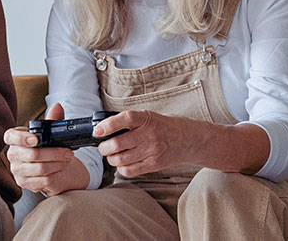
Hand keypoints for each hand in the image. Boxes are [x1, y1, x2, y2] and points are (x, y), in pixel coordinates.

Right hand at [3, 103, 90, 195]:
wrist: (51, 167)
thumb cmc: (47, 147)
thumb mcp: (50, 133)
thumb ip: (53, 119)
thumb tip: (58, 107)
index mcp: (14, 139)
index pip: (10, 137)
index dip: (22, 138)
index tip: (36, 139)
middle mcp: (12, 154)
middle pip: (32, 155)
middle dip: (54, 153)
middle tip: (67, 152)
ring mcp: (17, 170)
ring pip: (40, 168)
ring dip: (57, 164)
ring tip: (66, 159)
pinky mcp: (23, 183)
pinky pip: (42, 180)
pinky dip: (55, 174)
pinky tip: (60, 169)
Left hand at [95, 110, 218, 177]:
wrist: (189, 140)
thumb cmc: (166, 126)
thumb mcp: (150, 116)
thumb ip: (132, 121)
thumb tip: (105, 128)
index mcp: (147, 119)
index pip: (125, 119)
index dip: (108, 125)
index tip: (97, 131)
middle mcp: (150, 135)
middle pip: (118, 144)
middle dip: (104, 147)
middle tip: (103, 146)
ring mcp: (152, 151)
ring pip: (121, 159)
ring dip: (111, 159)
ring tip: (112, 155)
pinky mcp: (154, 164)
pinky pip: (130, 171)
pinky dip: (121, 168)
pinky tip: (123, 163)